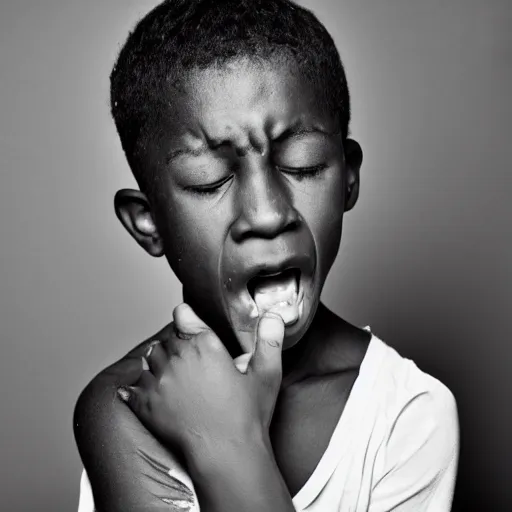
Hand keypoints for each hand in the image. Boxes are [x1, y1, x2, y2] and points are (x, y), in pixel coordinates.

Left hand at [117, 303, 284, 461]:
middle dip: (177, 345)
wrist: (226, 454)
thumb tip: (274, 316)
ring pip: (149, 359)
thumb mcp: (266, 375)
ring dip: (158, 362)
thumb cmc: (246, 417)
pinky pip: (132, 386)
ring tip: (169, 372)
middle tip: (188, 358)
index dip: (186, 319)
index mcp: (205, 346)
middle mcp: (178, 359)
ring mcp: (159, 381)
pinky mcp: (146, 404)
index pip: (183, 317)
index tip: (186, 321)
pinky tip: (139, 389)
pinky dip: (136, 386)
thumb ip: (269, 341)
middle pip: (167, 339)